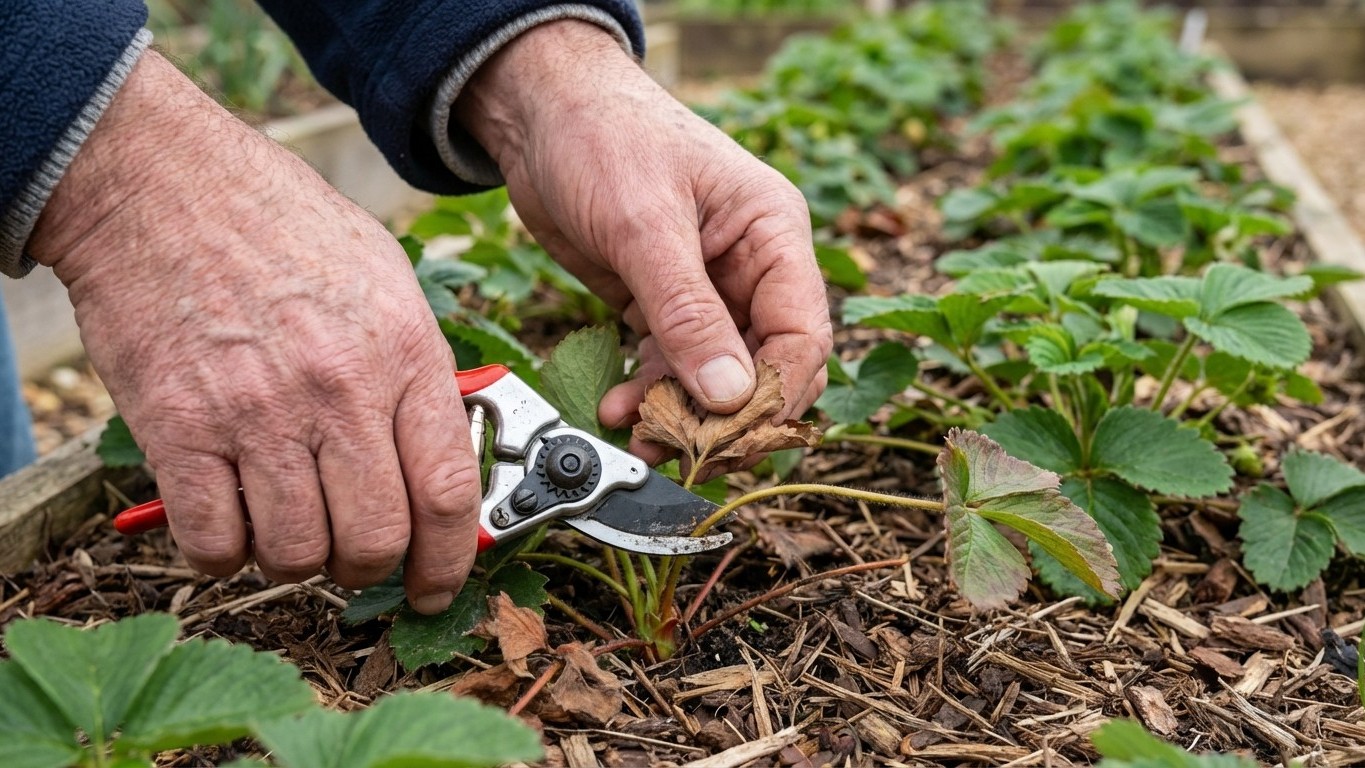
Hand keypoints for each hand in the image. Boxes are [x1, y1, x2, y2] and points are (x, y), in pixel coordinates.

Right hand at [30, 52, 478, 613]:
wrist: (165, 186)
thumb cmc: (283, 228)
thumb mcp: (388, 282)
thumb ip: (418, 374)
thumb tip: (442, 460)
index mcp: (404, 352)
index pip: (448, 493)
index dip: (451, 560)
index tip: (438, 586)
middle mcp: (338, 390)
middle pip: (375, 539)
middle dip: (371, 568)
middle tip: (354, 554)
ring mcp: (257, 413)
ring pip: (295, 553)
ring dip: (296, 561)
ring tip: (287, 525)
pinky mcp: (179, 428)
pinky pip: (214, 541)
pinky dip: (224, 552)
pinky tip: (229, 518)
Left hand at [458, 21, 832, 461]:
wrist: (536, 109)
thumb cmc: (602, 134)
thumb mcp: (645, 225)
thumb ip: (687, 313)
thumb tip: (729, 396)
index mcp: (774, 233)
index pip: (802, 335)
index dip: (773, 395)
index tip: (730, 436)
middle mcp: (750, 266)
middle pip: (764, 366)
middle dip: (725, 415)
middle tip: (682, 450)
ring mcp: (706, 287)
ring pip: (715, 376)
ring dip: (680, 412)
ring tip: (638, 437)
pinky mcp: (660, 301)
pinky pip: (670, 364)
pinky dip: (649, 391)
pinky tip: (619, 408)